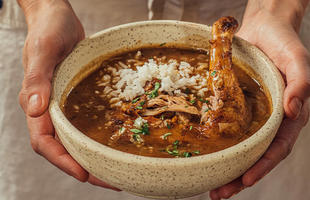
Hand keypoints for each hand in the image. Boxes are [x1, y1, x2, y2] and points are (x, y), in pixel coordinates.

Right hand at [18, 0, 118, 190]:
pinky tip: (113, 142)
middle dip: (84, 167)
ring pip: (74, 139)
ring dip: (92, 156)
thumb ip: (37, 78)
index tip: (84, 174)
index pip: (44, 142)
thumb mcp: (44, 50)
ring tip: (116, 169)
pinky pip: (83, 123)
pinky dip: (95, 137)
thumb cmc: (48, 29)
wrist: (58, 17)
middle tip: (110, 181)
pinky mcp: (75, 98)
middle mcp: (49, 109)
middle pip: (63, 147)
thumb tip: (35, 109)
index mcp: (36, 102)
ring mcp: (62, 105)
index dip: (62, 161)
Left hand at [210, 4, 309, 199]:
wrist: (263, 28)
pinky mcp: (235, 105)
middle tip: (219, 194)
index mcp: (287, 115)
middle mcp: (269, 120)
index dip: (262, 166)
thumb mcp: (298, 59)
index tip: (245, 181)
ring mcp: (251, 114)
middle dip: (239, 177)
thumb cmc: (284, 42)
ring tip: (209, 186)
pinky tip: (204, 155)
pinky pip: (227, 128)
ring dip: (226, 168)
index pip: (277, 148)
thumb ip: (301, 84)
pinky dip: (218, 145)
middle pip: (255, 155)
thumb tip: (295, 111)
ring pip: (239, 147)